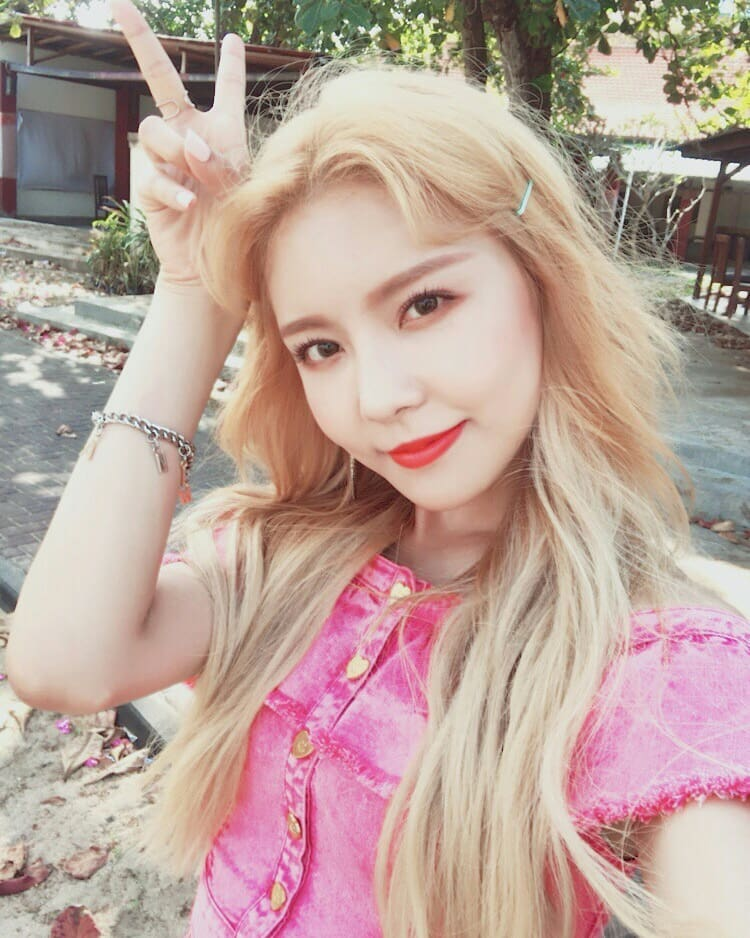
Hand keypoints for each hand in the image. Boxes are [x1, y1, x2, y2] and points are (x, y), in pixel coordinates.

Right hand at [109, 0, 249, 287]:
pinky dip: (173, 188)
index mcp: (222, 132)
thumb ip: (220, 160)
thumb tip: (189, 145)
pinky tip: (190, 202)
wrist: (212, 266)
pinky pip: (152, 173)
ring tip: (200, 178)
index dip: (229, 65)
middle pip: (162, 80)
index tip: (233, 37)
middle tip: (121, 6)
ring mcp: (166, 158)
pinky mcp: (150, 185)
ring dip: (177, 151)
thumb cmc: (235, 225)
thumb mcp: (241, 187)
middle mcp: (189, 136)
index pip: (226, 91)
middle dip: (141, 41)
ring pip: (155, 131)